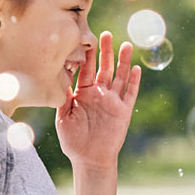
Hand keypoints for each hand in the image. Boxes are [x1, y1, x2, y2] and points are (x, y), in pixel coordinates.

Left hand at [56, 33, 140, 170]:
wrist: (89, 159)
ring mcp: (113, 101)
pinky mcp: (123, 111)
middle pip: (104, 68)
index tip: (87, 40)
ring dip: (123, 61)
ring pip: (119, 77)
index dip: (87, 56)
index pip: (86, 70)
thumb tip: (59, 78)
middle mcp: (99, 94)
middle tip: (106, 35)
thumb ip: (64, 98)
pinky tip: (136, 68)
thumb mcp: (63, 117)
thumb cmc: (74, 140)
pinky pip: (130, 93)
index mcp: (84, 93)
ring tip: (126, 45)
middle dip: (105, 52)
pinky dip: (134, 81)